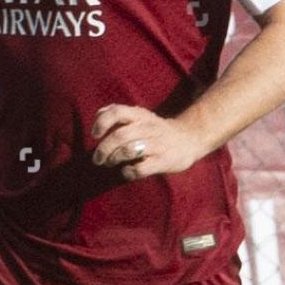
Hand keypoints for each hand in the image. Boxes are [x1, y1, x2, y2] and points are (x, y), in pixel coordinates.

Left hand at [90, 105, 204, 180]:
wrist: (189, 139)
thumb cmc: (155, 130)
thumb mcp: (140, 116)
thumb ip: (119, 114)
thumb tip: (98, 115)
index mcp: (140, 114)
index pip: (116, 112)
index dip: (102, 123)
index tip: (95, 135)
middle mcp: (148, 127)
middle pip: (119, 136)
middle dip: (103, 149)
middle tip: (98, 159)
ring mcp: (157, 144)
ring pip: (128, 151)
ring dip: (114, 159)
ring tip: (110, 163)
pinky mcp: (163, 161)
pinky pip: (141, 168)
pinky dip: (128, 172)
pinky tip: (126, 171)